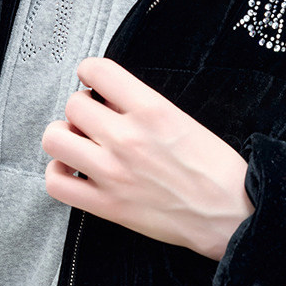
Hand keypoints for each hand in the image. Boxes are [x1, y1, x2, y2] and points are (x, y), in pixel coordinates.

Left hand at [41, 56, 254, 262]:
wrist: (231, 216)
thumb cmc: (217, 170)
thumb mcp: (184, 120)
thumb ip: (144, 107)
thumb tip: (110, 100)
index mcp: (152, 110)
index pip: (97, 70)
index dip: (90, 72)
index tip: (94, 83)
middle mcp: (127, 138)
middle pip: (72, 104)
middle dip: (81, 108)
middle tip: (95, 119)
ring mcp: (112, 173)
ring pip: (54, 139)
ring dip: (64, 136)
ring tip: (80, 142)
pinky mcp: (106, 205)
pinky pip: (56, 183)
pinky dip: (58, 173)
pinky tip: (73, 170)